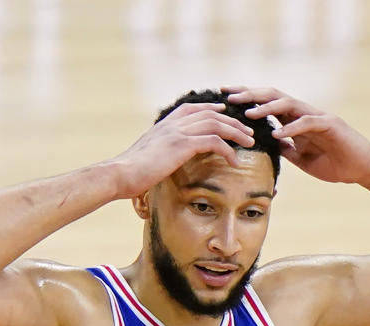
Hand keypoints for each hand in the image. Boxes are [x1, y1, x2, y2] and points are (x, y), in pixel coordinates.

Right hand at [111, 102, 255, 197]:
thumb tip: (162, 160)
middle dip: (232, 121)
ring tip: (249, 142)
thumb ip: (158, 152)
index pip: (192, 109)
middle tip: (246, 130)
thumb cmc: (130, 172)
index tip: (225, 113)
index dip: (211, 108)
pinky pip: (214, 142)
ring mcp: (177, 133)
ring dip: (236, 133)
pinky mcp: (182, 145)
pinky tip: (235, 161)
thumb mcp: (146, 157)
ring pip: (216, 124)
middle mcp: (172, 124)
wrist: (120, 174)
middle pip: (210, 114)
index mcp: (164, 125)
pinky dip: (228, 150)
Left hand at [224, 86, 369, 185]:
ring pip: (288, 104)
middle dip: (250, 95)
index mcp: (295, 120)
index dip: (246, 99)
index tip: (224, 98)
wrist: (362, 168)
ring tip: (248, 113)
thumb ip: (285, 150)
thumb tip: (265, 146)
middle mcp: (304, 113)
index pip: (267, 104)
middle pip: (273, 96)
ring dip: (267, 108)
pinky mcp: (330, 125)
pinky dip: (291, 127)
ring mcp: (317, 117)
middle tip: (228, 96)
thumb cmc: (334, 163)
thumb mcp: (302, 159)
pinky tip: (276, 133)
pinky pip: (307, 123)